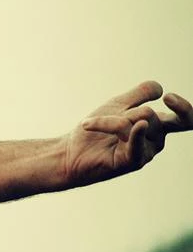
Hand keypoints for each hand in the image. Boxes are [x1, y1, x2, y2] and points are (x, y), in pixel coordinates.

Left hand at [66, 81, 192, 186]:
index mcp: (157, 125)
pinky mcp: (133, 162)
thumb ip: (139, 94)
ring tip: (89, 125)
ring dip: (110, 120)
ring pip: (138, 122)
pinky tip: (137, 126)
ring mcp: (146, 152)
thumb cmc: (95, 130)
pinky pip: (137, 143)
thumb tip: (160, 89)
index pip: (183, 119)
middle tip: (116, 111)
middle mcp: (156, 139)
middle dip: (129, 111)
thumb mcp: (118, 105)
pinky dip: (132, 132)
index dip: (183, 109)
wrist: (70, 150)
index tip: (168, 97)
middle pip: (152, 115)